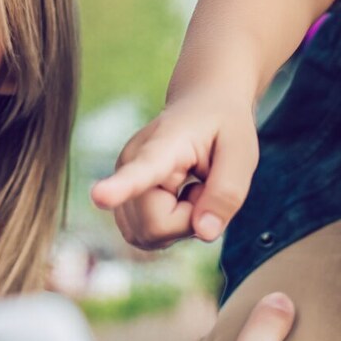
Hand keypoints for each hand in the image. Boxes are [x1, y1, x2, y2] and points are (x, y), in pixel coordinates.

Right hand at [90, 91, 258, 248]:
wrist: (202, 104)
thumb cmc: (223, 127)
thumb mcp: (241, 152)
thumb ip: (227, 192)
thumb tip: (204, 234)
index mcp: (163, 145)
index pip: (140, 170)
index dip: (120, 187)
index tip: (99, 196)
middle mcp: (129, 163)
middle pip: (155, 226)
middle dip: (189, 221)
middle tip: (204, 187)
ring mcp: (121, 180)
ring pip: (150, 235)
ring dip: (180, 225)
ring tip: (192, 189)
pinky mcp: (122, 198)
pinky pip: (147, 235)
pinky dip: (171, 227)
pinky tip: (180, 199)